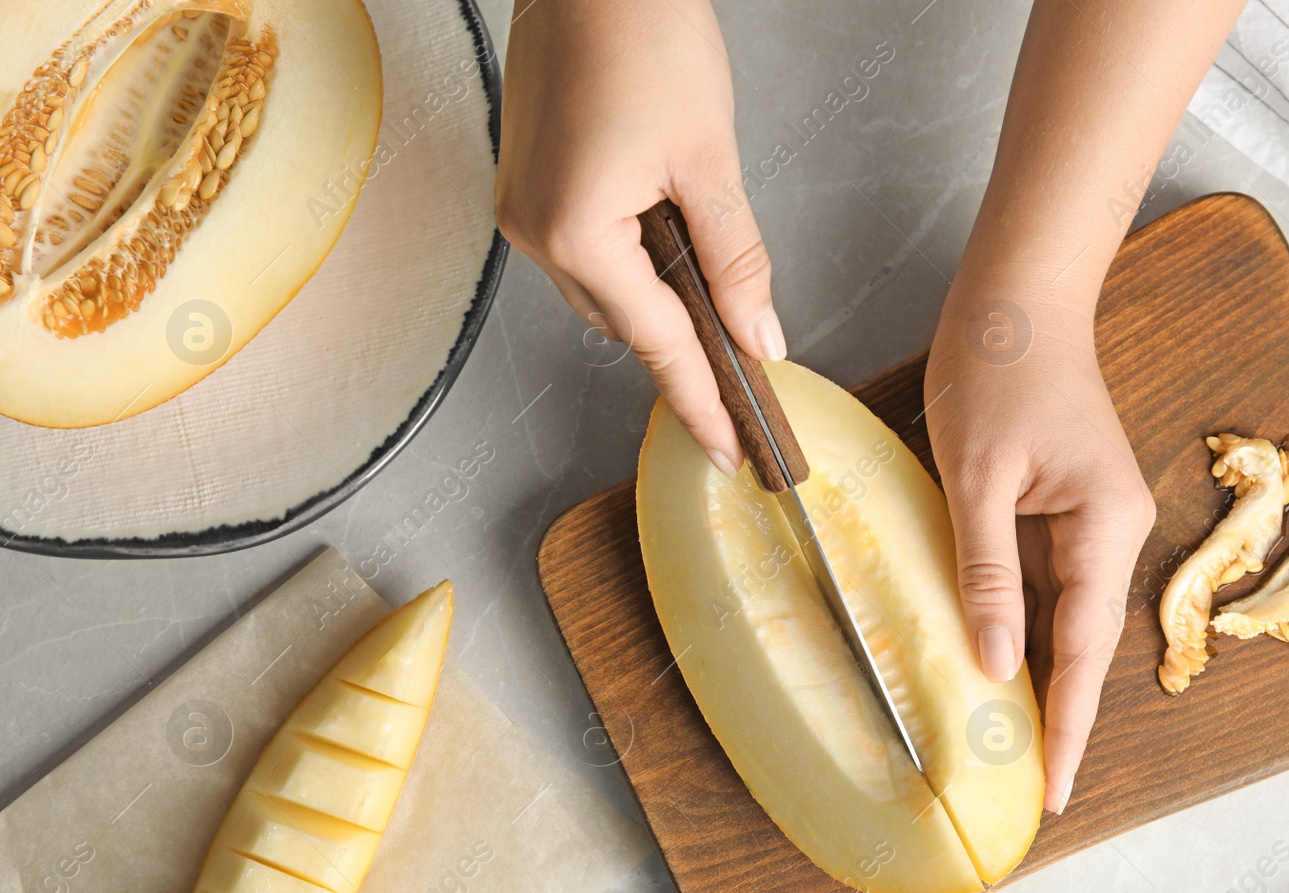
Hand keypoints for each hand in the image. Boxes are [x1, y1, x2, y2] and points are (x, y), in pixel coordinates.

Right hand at [494, 0, 784, 474]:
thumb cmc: (642, 36)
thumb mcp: (709, 161)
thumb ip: (736, 261)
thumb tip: (759, 337)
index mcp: (576, 232)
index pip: (655, 342)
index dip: (699, 401)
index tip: (727, 450)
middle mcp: (535, 232)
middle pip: (627, 322)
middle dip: (684, 348)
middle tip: (742, 384)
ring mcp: (523, 211)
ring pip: (605, 291)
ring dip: (658, 300)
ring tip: (712, 297)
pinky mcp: (526, 188)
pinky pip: (585, 254)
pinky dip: (630, 262)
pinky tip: (664, 245)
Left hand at [925, 278, 1154, 813]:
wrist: (1018, 299)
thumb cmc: (997, 370)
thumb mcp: (977, 479)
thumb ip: (985, 574)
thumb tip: (990, 664)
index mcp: (1105, 527)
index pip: (1082, 649)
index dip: (1065, 724)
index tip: (1054, 791)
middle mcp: (1112, 532)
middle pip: (1079, 643)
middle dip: (1052, 715)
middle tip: (1022, 789)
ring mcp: (1090, 522)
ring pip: (1059, 619)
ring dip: (1031, 676)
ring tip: (1000, 746)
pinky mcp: (1063, 510)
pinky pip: (1041, 584)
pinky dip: (1015, 626)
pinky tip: (986, 662)